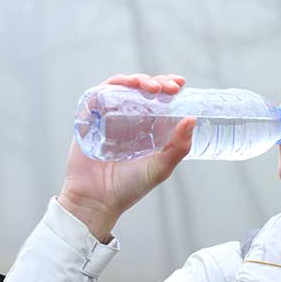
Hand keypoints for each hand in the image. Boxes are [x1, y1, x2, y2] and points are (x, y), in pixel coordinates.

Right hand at [58, 73, 194, 242]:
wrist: (96, 201)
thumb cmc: (129, 187)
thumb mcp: (160, 168)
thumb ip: (178, 147)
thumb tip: (192, 119)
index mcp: (146, 129)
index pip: (159, 100)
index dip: (168, 87)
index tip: (179, 84)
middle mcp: (127, 120)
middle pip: (141, 89)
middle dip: (156, 81)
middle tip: (169, 87)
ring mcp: (107, 118)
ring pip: (121, 87)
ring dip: (136, 80)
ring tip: (150, 87)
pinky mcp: (88, 119)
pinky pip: (97, 95)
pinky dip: (111, 86)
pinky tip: (125, 86)